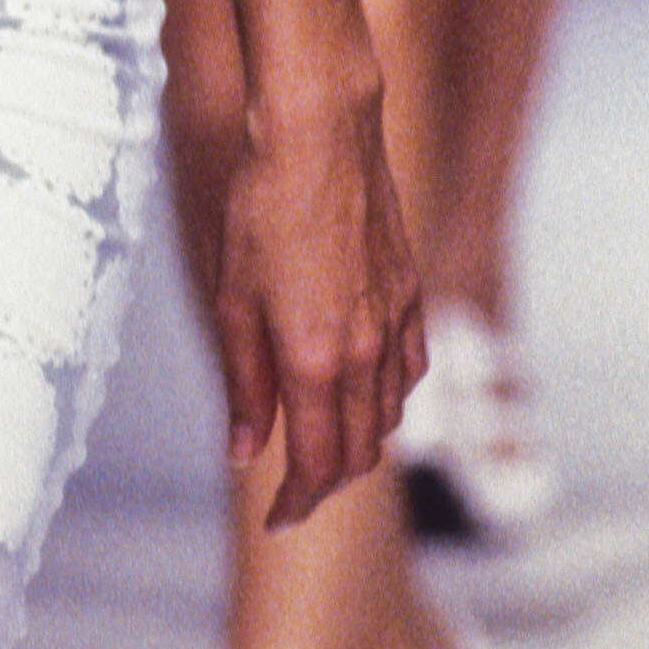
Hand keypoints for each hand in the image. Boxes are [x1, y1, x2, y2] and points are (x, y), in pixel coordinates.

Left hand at [206, 80, 424, 529]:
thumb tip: (243, 453)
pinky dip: (386, 400)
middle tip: (291, 495)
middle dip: (324, 485)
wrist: (321, 132)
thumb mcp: (235, 300)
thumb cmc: (262, 206)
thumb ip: (245, 385)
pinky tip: (360, 392)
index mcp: (316, 361)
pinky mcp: (413, 294)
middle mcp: (367, 352)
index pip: (316, 465)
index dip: (295, 503)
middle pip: (358, 452)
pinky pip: (409, 372)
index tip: (275, 517)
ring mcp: (398, 323)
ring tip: (319, 447)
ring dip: (356, 445)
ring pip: (387, 416)